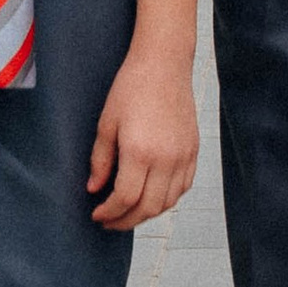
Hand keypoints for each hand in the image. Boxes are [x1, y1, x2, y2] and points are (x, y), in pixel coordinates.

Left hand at [86, 49, 200, 227]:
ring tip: (128, 212)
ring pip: (168, 202)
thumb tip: (94, 189)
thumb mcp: (106, 123)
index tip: (97, 214)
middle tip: (109, 221)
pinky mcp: (193, 151)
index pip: (125, 199)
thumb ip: (100, 161)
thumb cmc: (131, 88)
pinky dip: (167, 199)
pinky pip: (183, 187)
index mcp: (140, 151)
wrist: (164, 64)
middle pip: (148, 208)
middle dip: (126, 221)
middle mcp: (166, 159)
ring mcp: (183, 156)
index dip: (110, 213)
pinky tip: (151, 196)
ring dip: (147, 213)